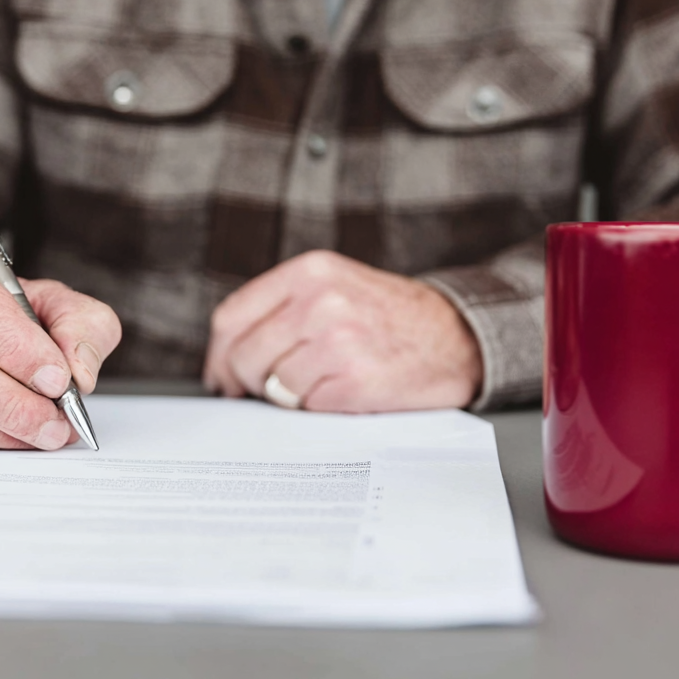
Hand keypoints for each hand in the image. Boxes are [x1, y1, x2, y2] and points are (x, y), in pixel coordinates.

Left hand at [203, 251, 481, 412]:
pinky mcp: (354, 381)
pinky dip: (319, 407)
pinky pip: (307, 406)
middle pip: (245, 356)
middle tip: (272, 389)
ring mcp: (338, 341)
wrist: (458, 336)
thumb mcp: (334, 287)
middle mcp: (320, 301)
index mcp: (309, 271)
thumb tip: (225, 360)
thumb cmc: (390, 317)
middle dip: (250, 382)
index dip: (220, 356)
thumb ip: (282, 310)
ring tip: (324, 381)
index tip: (221, 377)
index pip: (232, 318)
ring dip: (290, 395)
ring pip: (274, 385)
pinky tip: (345, 390)